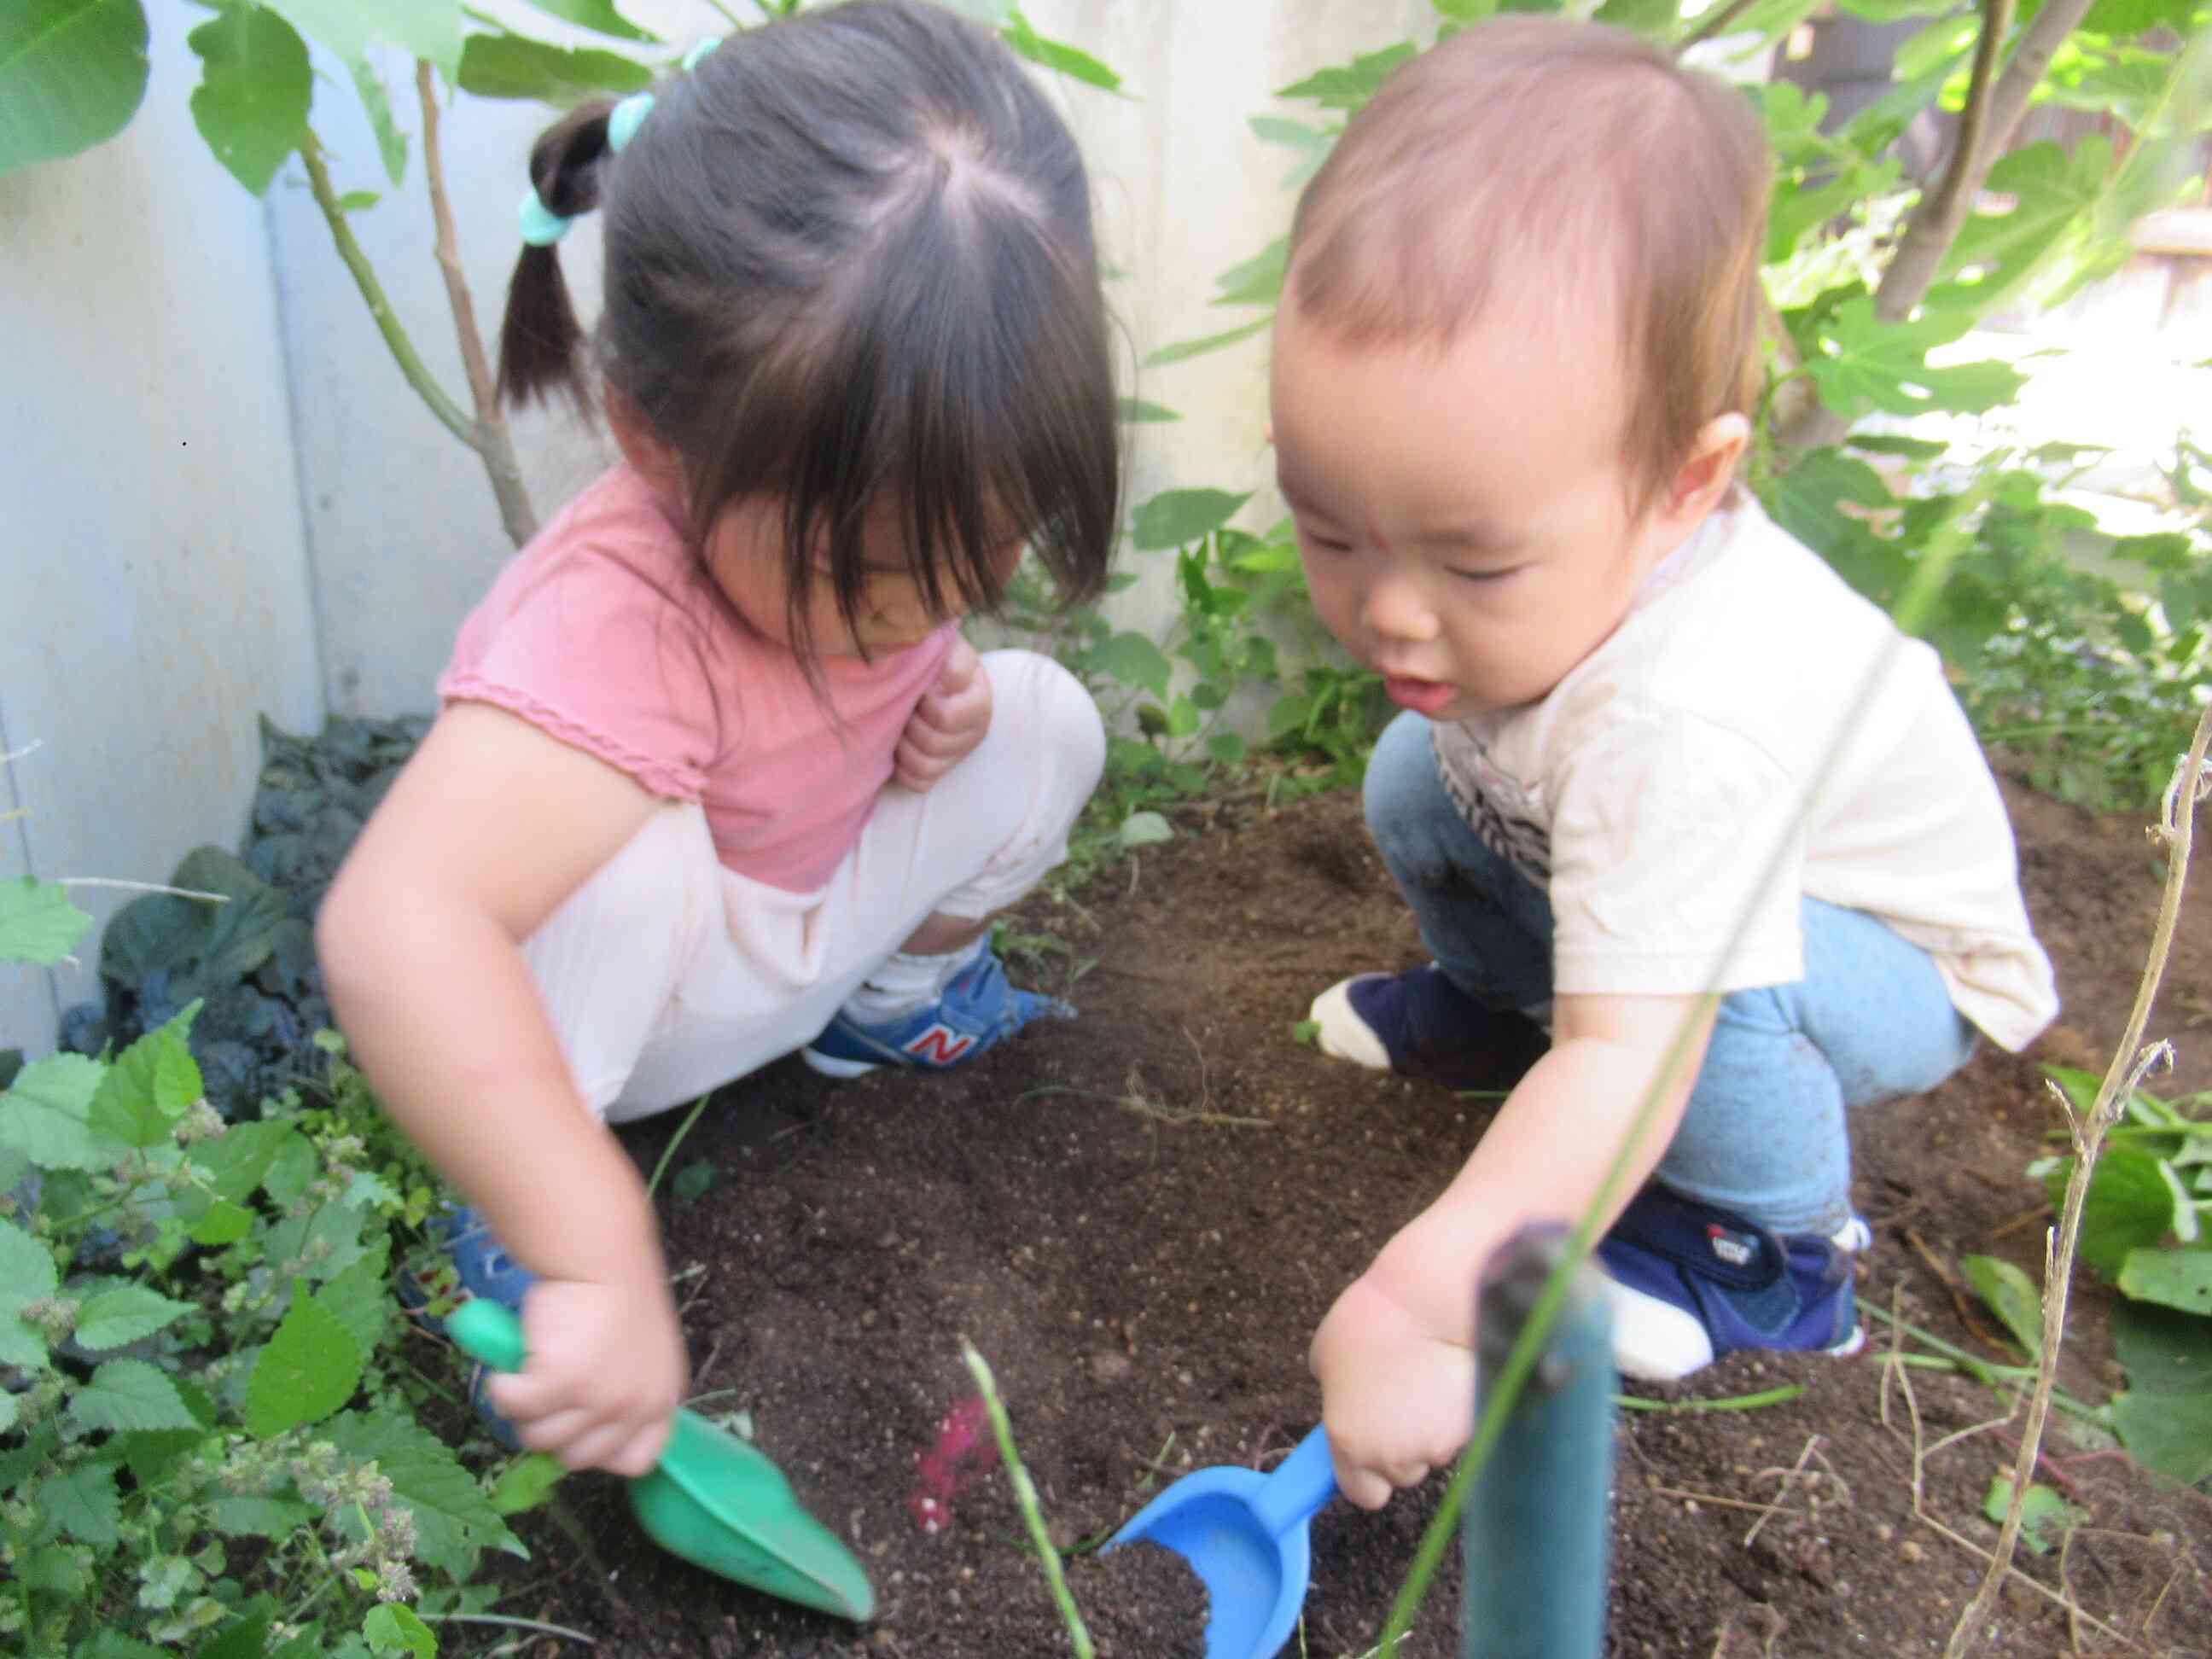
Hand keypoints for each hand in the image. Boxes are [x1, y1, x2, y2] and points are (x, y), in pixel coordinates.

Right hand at [484, 1276, 687, 1476]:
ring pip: (540, 1439)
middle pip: (577, 1459)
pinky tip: (509, 1366)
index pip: (636, 1461)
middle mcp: (634, 1406)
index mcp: (661, 1399)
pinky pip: (513, 1407)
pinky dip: (502, 1389)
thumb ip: (621, 1391)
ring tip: (527, 1373)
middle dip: (553, 1430)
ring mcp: (598, 1399)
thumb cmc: (615, 1294)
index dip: (599, 1450)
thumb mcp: (638, 1354)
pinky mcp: (560, 1383)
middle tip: (543, 1395)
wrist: (600, 1256)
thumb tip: (579, 1430)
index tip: (579, 1429)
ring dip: (524, 1411)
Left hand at [895, 638, 991, 791]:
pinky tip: (898, 749)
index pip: (945, 717)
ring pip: (925, 766)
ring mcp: (957, 754)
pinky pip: (920, 784)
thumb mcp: (949, 648)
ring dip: (903, 746)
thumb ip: (953, 658)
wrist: (931, 673)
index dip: (924, 702)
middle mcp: (975, 732)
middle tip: (904, 706)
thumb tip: (950, 678)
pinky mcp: (941, 770)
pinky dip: (904, 770)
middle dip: (910, 724)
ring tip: (899, 726)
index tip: (920, 686)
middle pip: (932, 743)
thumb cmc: (938, 659)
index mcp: (979, 702)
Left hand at [1309, 1272, 1473, 1509]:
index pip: (1362, 1494)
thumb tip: (1346, 1403)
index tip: (1366, 1451)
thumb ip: (1336, 1398)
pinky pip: (1460, 1431)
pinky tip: (1447, 1378)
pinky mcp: (1473, 1429)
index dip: (1366, 1475)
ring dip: (1430, 1428)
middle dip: (1401, 1447)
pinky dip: (1455, 1413)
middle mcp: (1394, 1457)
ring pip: (1434, 1451)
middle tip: (1397, 1402)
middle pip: (1402, 1473)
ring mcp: (1437, 1446)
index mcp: (1350, 1445)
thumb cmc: (1374, 1320)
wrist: (1430, 1299)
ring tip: (1424, 1380)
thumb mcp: (1326, 1360)